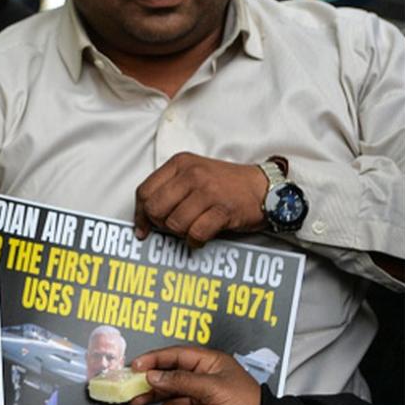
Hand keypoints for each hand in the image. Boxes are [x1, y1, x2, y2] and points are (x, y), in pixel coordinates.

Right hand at [129, 346, 259, 404]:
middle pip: (168, 373)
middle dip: (148, 379)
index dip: (155, 358)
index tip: (137, 364)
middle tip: (130, 384)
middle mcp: (201, 377)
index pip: (177, 354)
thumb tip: (155, 375)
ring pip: (167, 393)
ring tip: (134, 401)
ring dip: (150, 396)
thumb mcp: (214, 388)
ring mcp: (198, 396)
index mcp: (210, 363)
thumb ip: (183, 380)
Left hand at [134, 153, 267, 246]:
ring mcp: (208, 191)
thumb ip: (167, 191)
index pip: (144, 191)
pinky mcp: (223, 209)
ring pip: (174, 223)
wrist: (263, 187)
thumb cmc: (225, 185)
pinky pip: (195, 233)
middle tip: (173, 226)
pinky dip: (195, 240)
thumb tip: (142, 221)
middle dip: (160, 224)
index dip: (141, 214)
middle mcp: (191, 174)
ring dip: (180, 233)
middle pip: (155, 209)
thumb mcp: (192, 175)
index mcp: (179, 163)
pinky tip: (201, 236)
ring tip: (192, 227)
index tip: (144, 227)